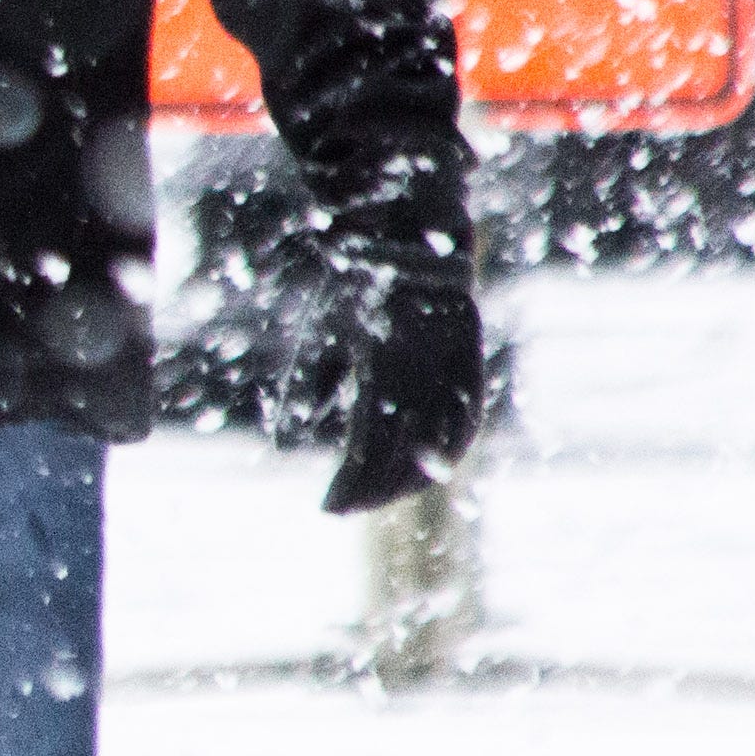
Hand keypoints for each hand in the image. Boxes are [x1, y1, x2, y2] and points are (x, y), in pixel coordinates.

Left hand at [324, 259, 485, 515]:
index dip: (349, 485)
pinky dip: (451, 451)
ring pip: (438, 446)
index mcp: (380, 368)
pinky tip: (432, 472)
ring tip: (379, 499)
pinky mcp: (472, 365)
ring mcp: (452, 371)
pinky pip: (469, 420)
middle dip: (373, 490)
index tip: (326, 509)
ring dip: (411, 479)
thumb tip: (281, 444)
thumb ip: (305, 389)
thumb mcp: (320, 337)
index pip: (366, 448)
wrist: (410, 245)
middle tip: (344, 509)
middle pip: (401, 456)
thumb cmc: (354, 294)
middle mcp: (422, 374)